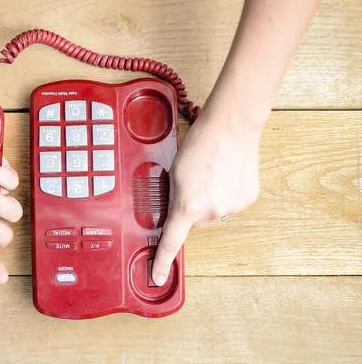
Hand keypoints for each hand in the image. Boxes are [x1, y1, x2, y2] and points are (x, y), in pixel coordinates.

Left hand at [151, 107, 260, 285]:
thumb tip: (173, 216)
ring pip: (212, 214)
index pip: (171, 242)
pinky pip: (229, 205)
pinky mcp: (247, 200)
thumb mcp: (173, 174)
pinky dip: (224, 195)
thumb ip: (172, 200)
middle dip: (189, 210)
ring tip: (211, 175)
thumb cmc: (199, 145)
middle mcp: (211, 212)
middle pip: (194, 224)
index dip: (162, 262)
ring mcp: (232, 208)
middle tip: (191, 185)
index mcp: (187, 206)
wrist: (231, 127)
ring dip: (209, 202)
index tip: (158, 277)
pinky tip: (225, 176)